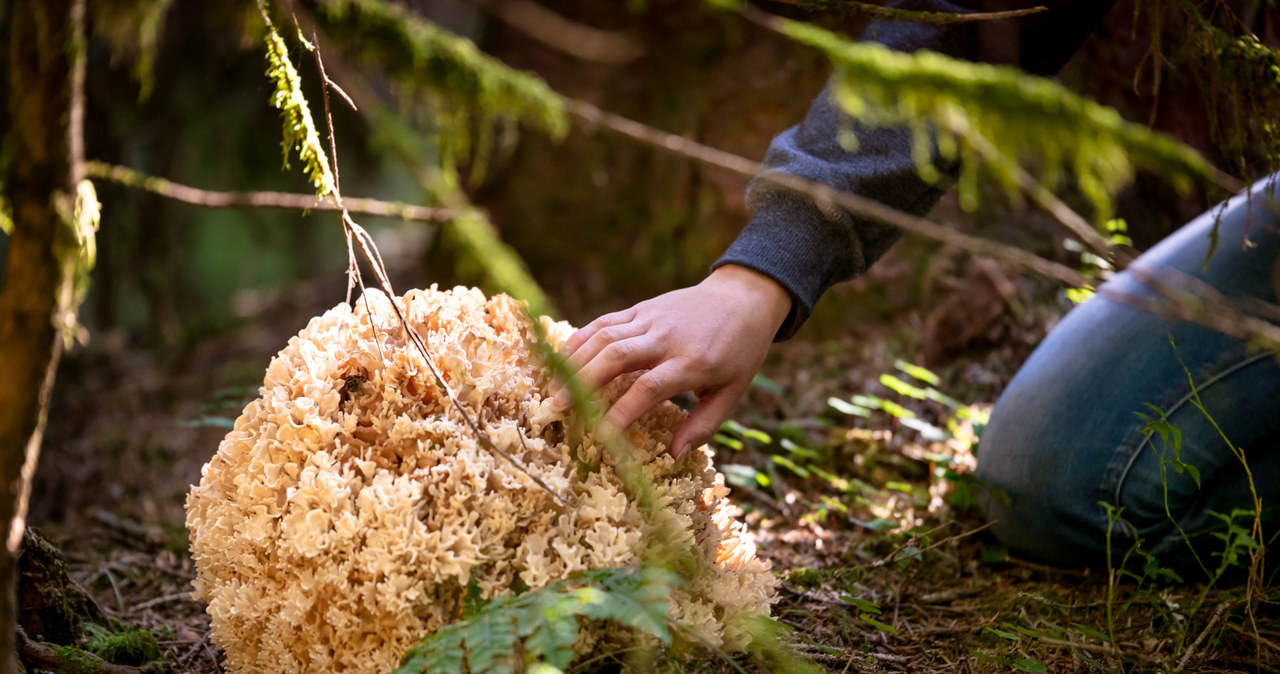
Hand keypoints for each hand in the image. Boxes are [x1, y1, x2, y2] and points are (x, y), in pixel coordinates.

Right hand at [551, 265, 791, 459]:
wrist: (744, 299)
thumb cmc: (739, 353)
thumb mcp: (732, 392)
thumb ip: (704, 425)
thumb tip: (674, 456)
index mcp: (693, 362)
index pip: (649, 387)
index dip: (622, 411)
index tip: (600, 435)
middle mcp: (668, 338)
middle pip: (617, 356)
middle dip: (584, 382)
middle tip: (559, 408)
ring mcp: (652, 319)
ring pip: (605, 336)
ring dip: (575, 362)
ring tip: (553, 389)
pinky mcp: (641, 308)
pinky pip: (605, 321)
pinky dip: (580, 338)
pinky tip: (561, 358)